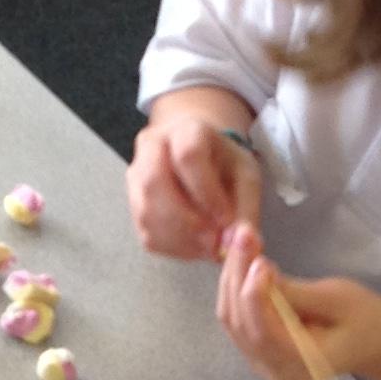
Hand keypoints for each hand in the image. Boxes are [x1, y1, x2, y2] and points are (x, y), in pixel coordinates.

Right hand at [128, 108, 262, 260]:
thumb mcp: (246, 178)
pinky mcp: (134, 204)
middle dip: (187, 221)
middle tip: (215, 242)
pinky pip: (148, 234)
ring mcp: (136, 176)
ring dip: (182, 239)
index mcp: (186, 130)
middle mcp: (152, 148)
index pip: (188, 156)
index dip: (207, 192)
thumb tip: (242, 245)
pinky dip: (175, 248)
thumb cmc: (224, 165)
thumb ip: (246, 210)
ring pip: (147, 213)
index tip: (226, 219)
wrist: (198, 158)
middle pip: (154, 184)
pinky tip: (197, 246)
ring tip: (211, 246)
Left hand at [216, 223, 380, 379]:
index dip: (254, 294)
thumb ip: (297, 292)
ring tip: (242, 242)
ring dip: (232, 278)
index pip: (263, 332)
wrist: (373, 345)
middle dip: (237, 276)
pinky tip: (244, 261)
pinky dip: (236, 288)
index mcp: (302, 362)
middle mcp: (275, 370)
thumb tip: (260, 272)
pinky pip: (237, 320)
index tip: (260, 260)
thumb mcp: (339, 299)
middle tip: (244, 235)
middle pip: (240, 323)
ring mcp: (263, 364)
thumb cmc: (365, 320)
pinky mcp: (258, 352)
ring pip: (232, 319)